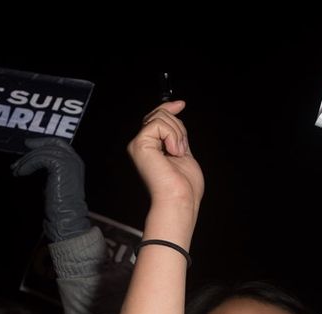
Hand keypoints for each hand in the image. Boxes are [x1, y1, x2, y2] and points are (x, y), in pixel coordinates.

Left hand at [11, 137, 89, 241]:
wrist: (66, 216)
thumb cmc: (60, 205)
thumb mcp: (54, 182)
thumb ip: (49, 170)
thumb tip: (32, 162)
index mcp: (75, 162)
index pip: (59, 144)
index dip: (43, 142)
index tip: (29, 145)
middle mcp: (74, 159)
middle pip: (52, 143)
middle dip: (35, 146)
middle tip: (20, 152)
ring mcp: (69, 161)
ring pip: (43, 151)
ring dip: (27, 160)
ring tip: (17, 170)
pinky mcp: (60, 166)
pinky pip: (40, 158)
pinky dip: (28, 164)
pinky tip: (21, 173)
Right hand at [127, 101, 203, 218]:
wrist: (179, 200)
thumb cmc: (184, 186)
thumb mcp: (182, 151)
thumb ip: (176, 135)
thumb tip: (176, 112)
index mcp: (150, 148)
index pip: (155, 119)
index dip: (168, 108)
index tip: (181, 104)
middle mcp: (141, 145)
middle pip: (158, 114)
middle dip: (177, 126)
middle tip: (181, 148)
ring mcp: (138, 145)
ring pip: (160, 117)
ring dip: (177, 134)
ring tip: (177, 153)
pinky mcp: (139, 145)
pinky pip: (158, 124)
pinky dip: (172, 136)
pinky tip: (173, 152)